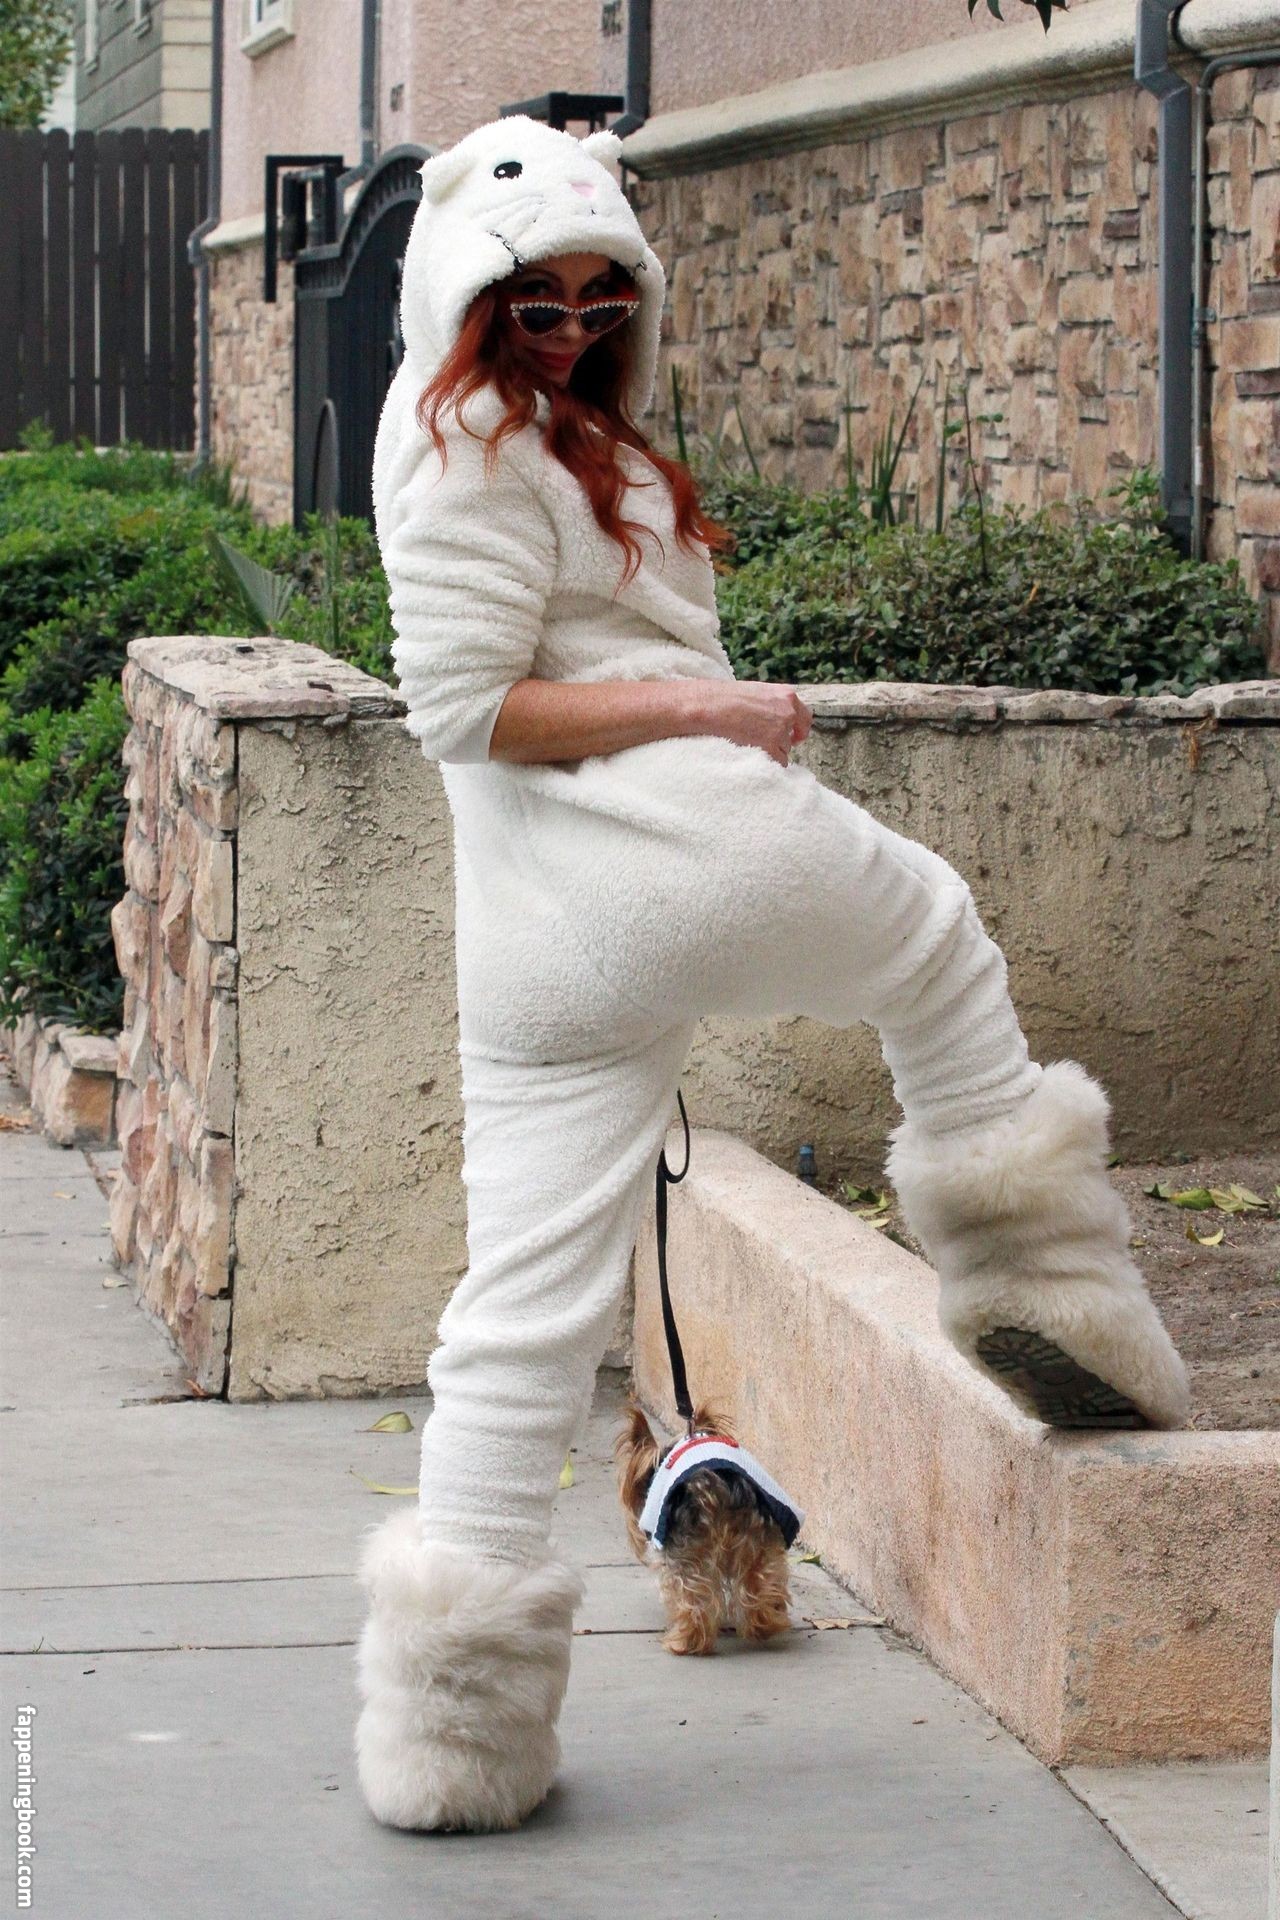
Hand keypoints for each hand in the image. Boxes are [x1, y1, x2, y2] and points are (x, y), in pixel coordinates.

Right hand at [694, 681, 812, 767]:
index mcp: (787, 695)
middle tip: (763, 743)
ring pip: (784, 750)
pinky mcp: (771, 746)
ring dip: (771, 751)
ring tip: (750, 744)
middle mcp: (788, 712)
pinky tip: (753, 754)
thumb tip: (774, 720)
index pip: (805, 717)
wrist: (711, 705)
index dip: (799, 729)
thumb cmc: (725, 697)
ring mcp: (780, 730)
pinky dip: (768, 762)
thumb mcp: (756, 692)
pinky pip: (778, 762)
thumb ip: (772, 704)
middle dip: (781, 742)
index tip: (794, 737)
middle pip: (792, 737)